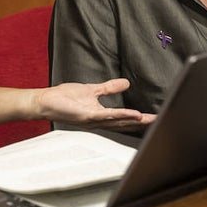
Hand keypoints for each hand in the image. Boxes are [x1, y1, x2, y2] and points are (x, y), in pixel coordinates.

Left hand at [36, 79, 156, 129]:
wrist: (47, 101)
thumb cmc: (65, 98)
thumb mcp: (93, 90)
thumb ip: (109, 88)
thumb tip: (126, 83)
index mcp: (101, 115)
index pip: (124, 118)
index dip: (140, 118)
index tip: (155, 116)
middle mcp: (100, 121)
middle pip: (125, 123)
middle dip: (142, 123)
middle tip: (159, 121)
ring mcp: (94, 120)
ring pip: (119, 121)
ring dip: (135, 121)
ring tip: (149, 119)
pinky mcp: (88, 116)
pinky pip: (108, 116)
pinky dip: (122, 115)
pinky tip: (134, 114)